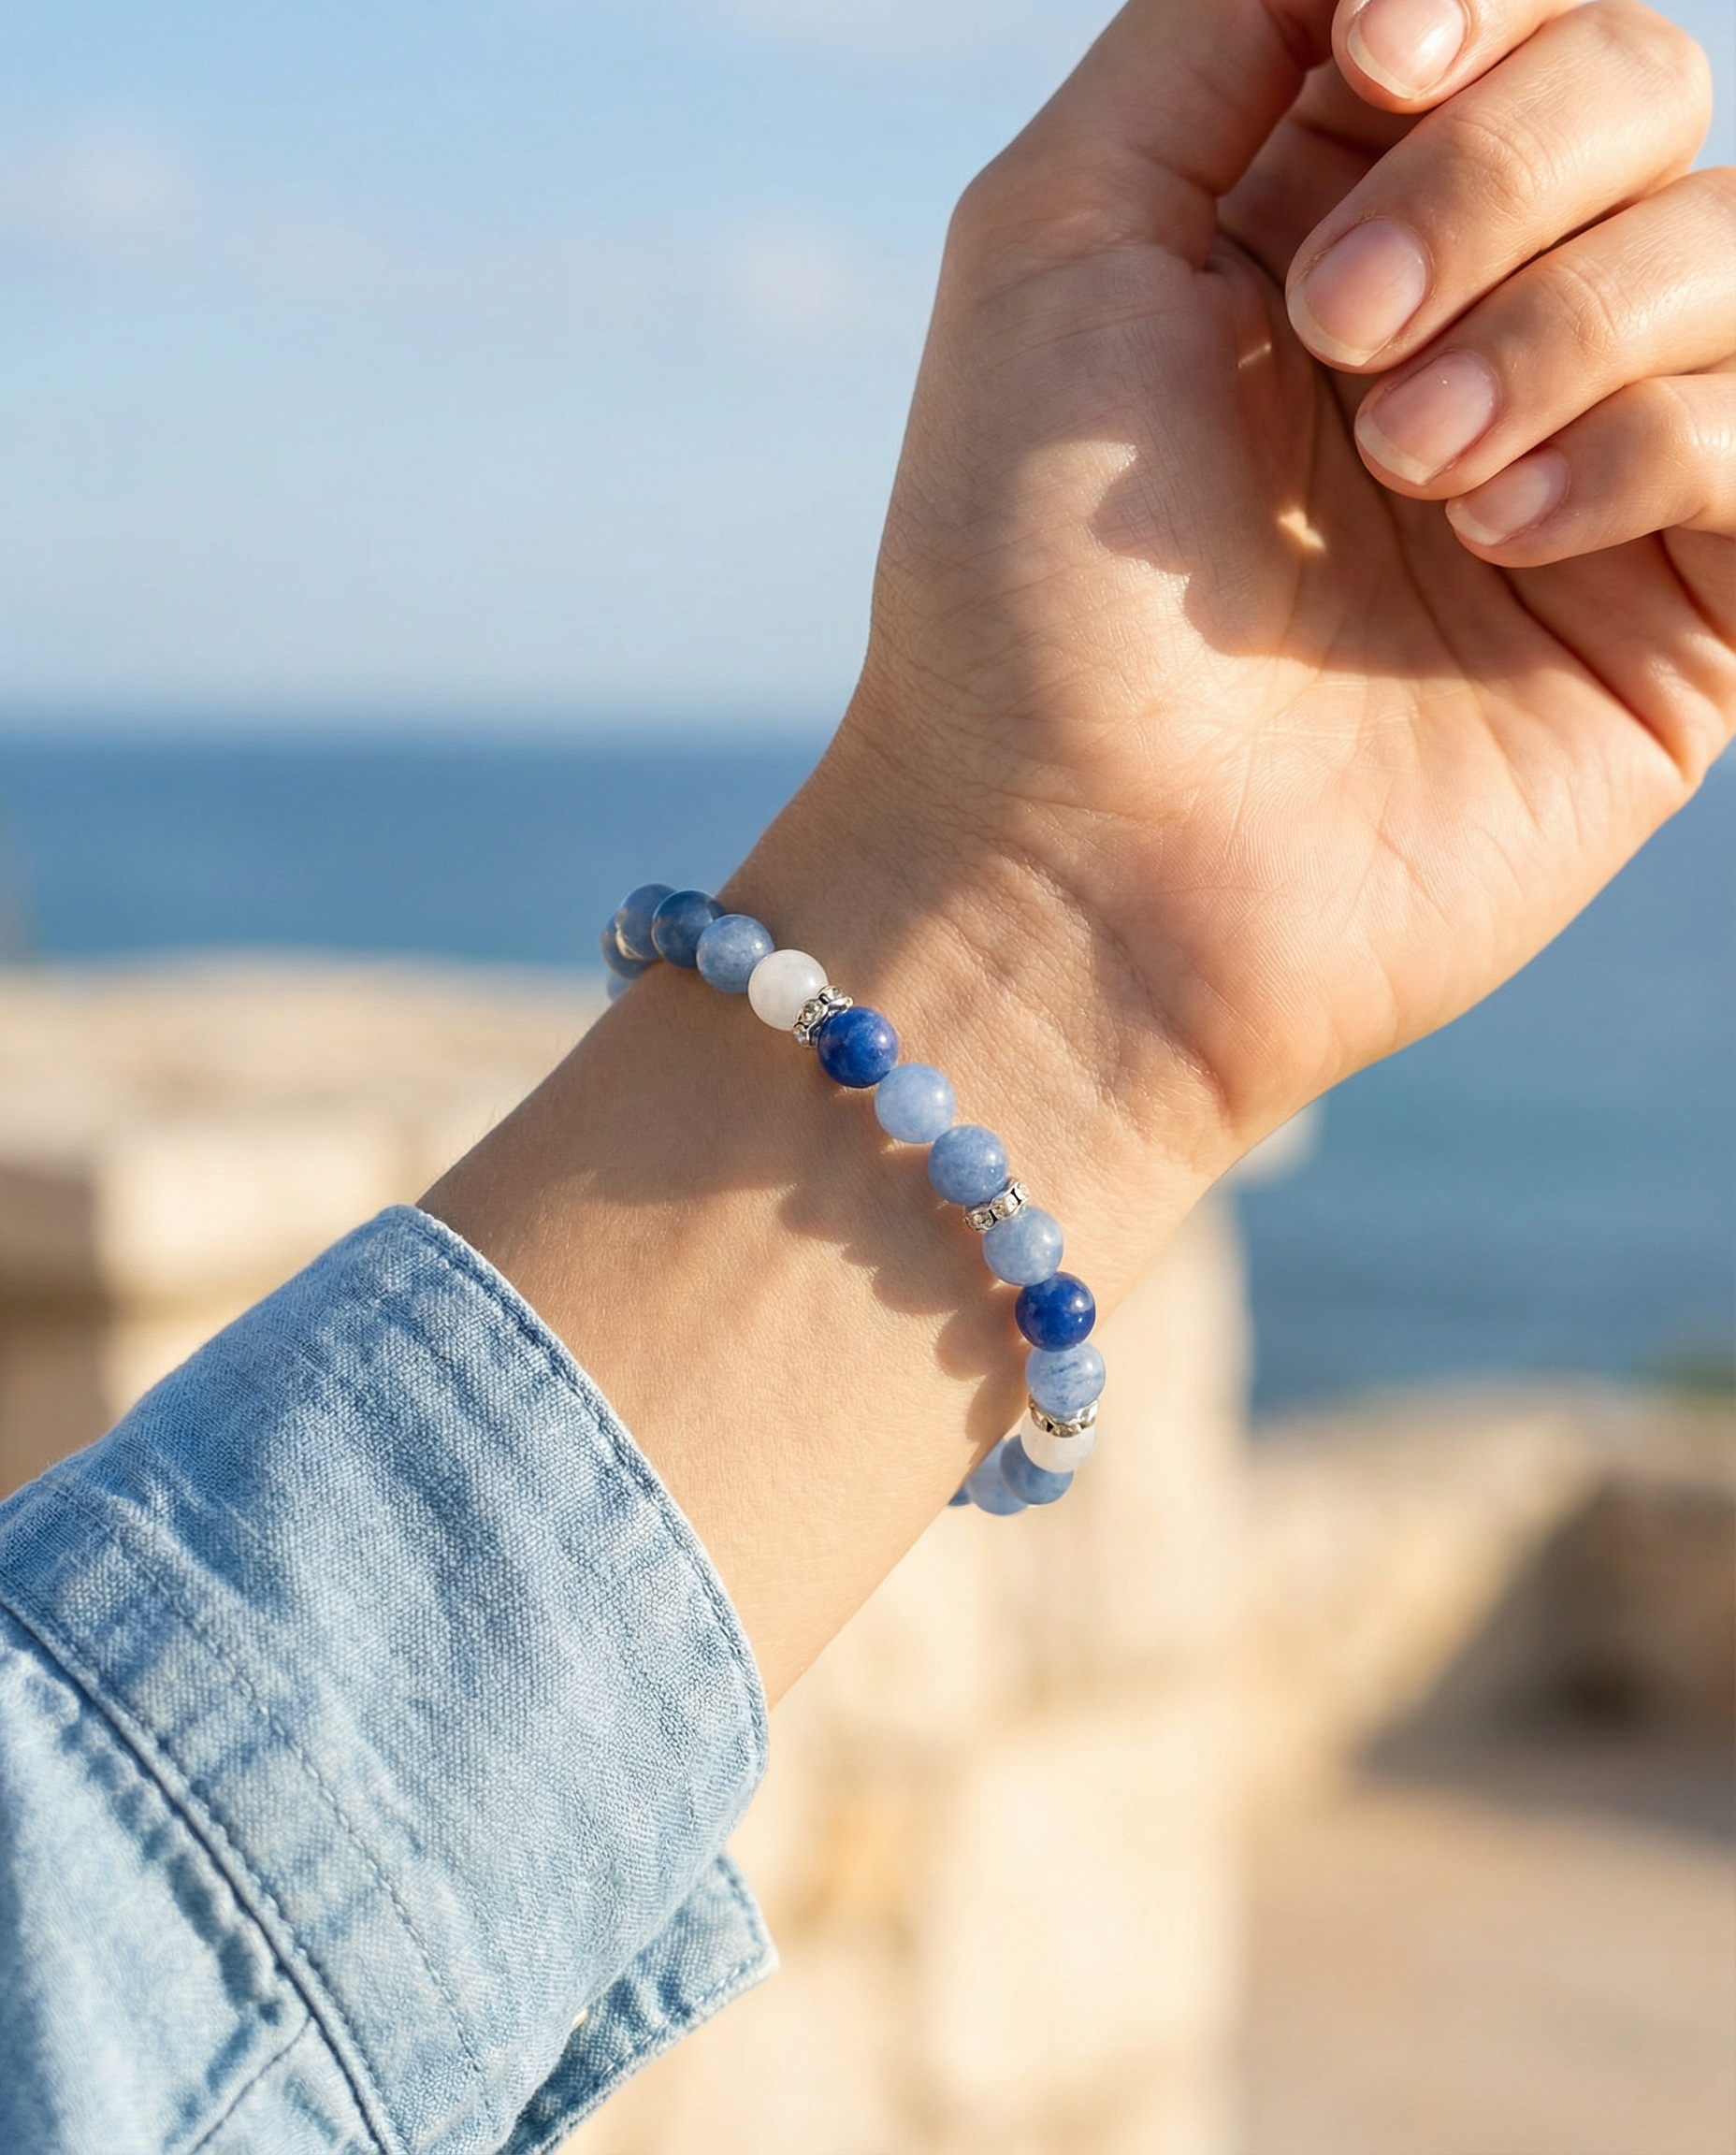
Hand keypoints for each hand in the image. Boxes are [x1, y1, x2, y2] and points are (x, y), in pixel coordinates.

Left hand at [433, 0, 1732, 1695]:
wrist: (1072, 874)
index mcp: (1320, 225)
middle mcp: (1467, 334)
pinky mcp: (1669, 624)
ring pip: (1724, 251)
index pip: (1504, 15)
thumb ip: (1219, 27)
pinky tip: (1501, 538)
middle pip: (1640, 89)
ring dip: (1566, 323)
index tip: (1375, 64)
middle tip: (1341, 338)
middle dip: (1503, 172)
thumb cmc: (1021, 579)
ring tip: (1407, 472)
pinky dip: (1653, 445)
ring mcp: (1578, 477)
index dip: (1476, 5)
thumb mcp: (1056, 235)